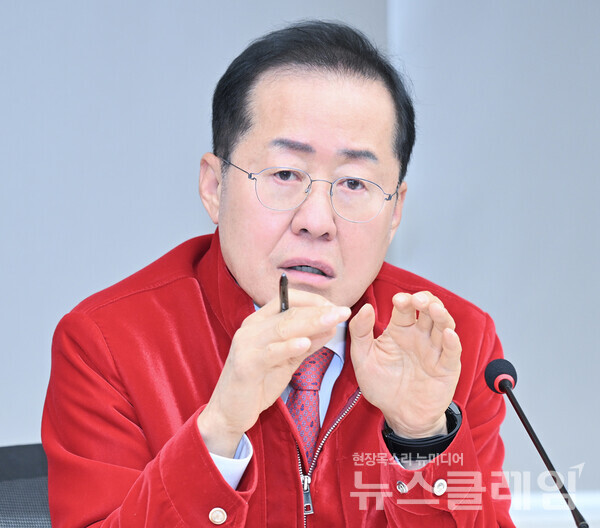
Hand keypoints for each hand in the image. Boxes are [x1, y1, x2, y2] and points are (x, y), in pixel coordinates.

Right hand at [197, 290, 350, 456]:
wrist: (229, 411)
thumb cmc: (258, 382)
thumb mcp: (287, 359)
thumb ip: (307, 343)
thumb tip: (331, 326)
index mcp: (259, 322)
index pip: (287, 300)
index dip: (314, 301)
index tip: (336, 307)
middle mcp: (251, 328)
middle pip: (289, 313)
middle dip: (319, 311)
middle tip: (343, 312)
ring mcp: (247, 345)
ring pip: (282, 328)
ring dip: (311, 323)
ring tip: (333, 321)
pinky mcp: (246, 365)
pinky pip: (270, 352)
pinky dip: (288, 346)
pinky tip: (306, 342)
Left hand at [349, 291, 460, 437]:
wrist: (399, 416)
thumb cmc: (381, 385)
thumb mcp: (363, 358)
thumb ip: (360, 332)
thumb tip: (366, 307)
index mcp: (400, 330)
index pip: (405, 308)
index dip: (404, 300)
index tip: (398, 300)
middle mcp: (420, 336)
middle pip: (429, 310)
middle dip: (426, 301)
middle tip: (418, 300)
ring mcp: (435, 350)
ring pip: (443, 325)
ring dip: (441, 315)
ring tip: (435, 309)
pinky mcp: (447, 368)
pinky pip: (452, 351)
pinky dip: (452, 342)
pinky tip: (448, 334)